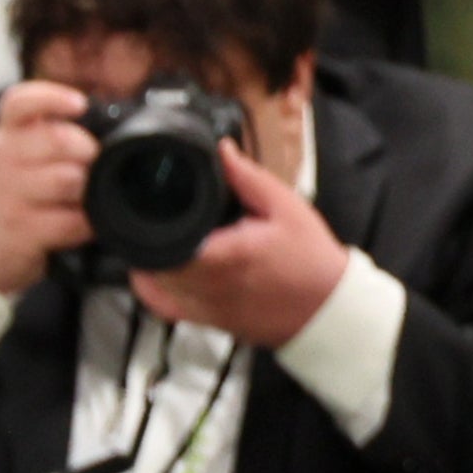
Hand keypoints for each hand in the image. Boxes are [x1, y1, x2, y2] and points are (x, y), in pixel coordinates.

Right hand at [0, 79, 96, 296]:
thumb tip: (110, 128)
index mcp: (6, 134)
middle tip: (89, 168)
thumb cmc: (13, 196)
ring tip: (81, 200)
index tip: (79, 105)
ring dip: (88, 191)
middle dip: (89, 153)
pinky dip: (85, 225)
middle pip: (60, 140)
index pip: (20, 103)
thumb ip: (52, 134)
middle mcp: (2, 160)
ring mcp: (8, 196)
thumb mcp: (18, 156)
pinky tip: (79, 225)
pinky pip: (70, 221)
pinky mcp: (20, 231)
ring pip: (68, 180)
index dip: (53, 98)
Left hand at [129, 137, 350, 348]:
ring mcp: (204, 308)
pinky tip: (155, 269)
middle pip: (153, 264)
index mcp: (226, 255)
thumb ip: (248, 179)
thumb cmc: (309, 257)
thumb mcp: (284, 206)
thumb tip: (222, 151)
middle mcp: (209, 286)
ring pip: (152, 287)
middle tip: (150, 216)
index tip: (151, 203)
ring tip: (155, 237)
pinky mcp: (204, 321)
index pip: (167, 243)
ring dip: (147, 262)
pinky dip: (151, 289)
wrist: (325, 305)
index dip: (153, 222)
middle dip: (147, 239)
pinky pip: (163, 308)